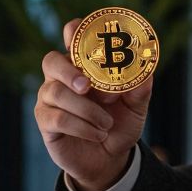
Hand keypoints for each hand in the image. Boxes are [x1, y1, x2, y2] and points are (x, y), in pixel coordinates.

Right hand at [35, 18, 151, 190]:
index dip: (76, 31)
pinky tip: (97, 134)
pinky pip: (56, 118)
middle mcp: (62, 77)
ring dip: (86, 109)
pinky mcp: (45, 121)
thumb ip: (139, 89)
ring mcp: (49, 98)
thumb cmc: (120, 123)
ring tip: (106, 123)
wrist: (110, 159)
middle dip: (69, 71)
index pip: (72, 36)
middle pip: (51, 61)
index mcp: (84, 64)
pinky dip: (81, 126)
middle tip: (86, 86)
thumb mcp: (136, 106)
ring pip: (56, 92)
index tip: (89, 39)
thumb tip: (145, 72)